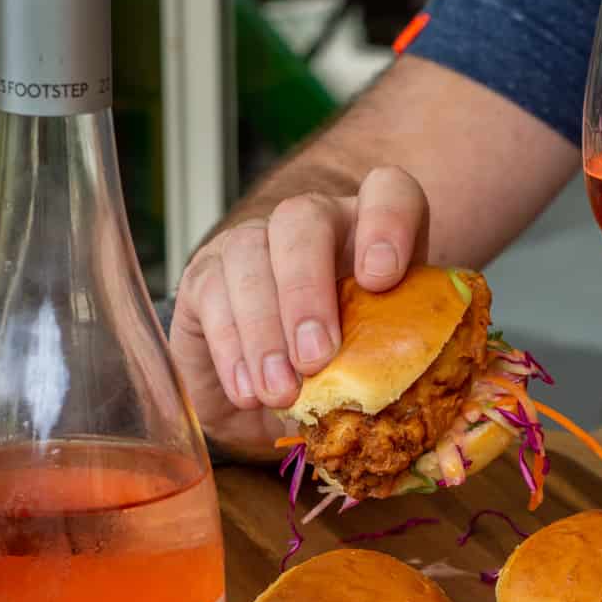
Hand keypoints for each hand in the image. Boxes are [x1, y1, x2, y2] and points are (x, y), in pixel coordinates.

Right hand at [170, 166, 427, 458]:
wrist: (274, 396)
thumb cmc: (341, 373)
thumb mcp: (375, 367)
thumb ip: (390, 367)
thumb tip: (396, 410)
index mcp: (370, 233)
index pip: (388, 192)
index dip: (387, 224)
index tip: (381, 279)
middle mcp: (311, 225)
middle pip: (303, 219)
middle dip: (307, 288)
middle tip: (316, 357)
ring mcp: (252, 243)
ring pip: (250, 255)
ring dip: (265, 328)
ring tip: (280, 391)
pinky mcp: (205, 275)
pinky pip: (212, 296)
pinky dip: (231, 349)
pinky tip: (248, 392)